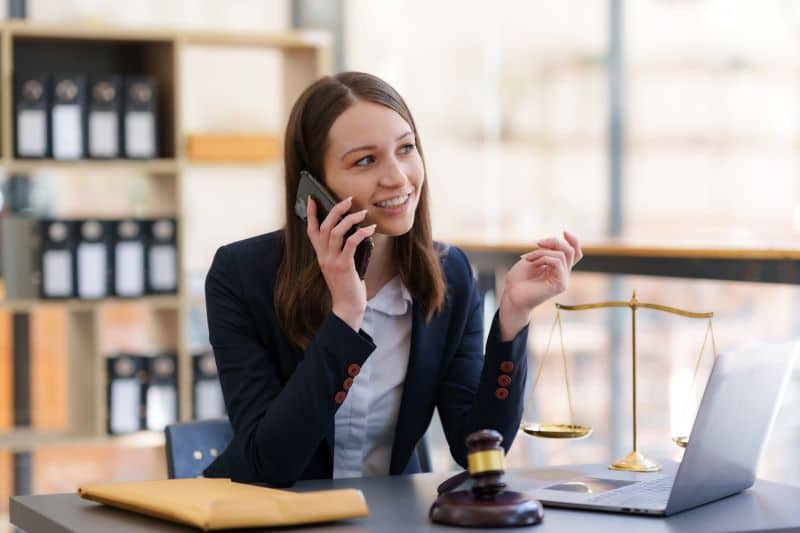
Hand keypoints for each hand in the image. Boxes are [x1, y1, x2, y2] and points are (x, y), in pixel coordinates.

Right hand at [306, 195, 375, 330]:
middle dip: (336, 210)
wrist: (347, 307)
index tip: (313, 199)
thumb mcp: (340, 266)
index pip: (311, 231)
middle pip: (325, 226)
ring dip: (350, 219)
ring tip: (362, 212)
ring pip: (336, 232)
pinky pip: (351, 243)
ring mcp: (332, 261)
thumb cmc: (346, 286)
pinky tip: (370, 229)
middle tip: (348, 200)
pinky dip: (361, 233)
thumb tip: (353, 234)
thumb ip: (341, 251)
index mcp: (321, 255)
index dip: (312, 214)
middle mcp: (324, 256)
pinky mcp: (344, 266)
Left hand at [498, 231, 582, 340]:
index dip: (574, 241)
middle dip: (554, 242)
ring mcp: (563, 280)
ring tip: (527, 258)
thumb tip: (559, 242)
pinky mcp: (560, 285)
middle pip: (570, 251)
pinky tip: (531, 262)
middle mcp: (563, 274)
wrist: (511, 295)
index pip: (574, 253)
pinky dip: (543, 258)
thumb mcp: (533, 258)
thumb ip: (547, 251)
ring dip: (542, 252)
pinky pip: (557, 262)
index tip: (564, 232)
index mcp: (558, 268)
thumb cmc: (518, 279)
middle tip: (538, 243)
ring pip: (561, 255)